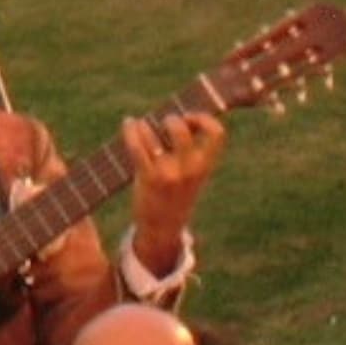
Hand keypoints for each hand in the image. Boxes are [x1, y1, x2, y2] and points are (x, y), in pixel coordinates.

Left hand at [121, 111, 223, 268]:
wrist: (163, 228)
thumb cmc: (176, 194)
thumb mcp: (193, 174)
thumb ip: (190, 150)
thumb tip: (176, 116)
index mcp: (205, 167)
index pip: (217, 133)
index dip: (204, 118)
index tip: (190, 118)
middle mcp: (189, 169)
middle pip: (181, 130)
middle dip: (170, 120)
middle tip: (163, 124)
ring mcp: (168, 174)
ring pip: (153, 135)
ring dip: (144, 125)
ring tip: (140, 124)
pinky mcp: (148, 178)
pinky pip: (136, 146)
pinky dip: (130, 130)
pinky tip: (128, 124)